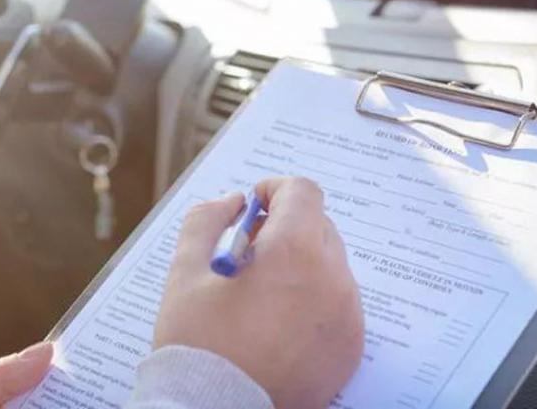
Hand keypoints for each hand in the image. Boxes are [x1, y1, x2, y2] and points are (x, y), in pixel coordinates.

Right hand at [155, 177, 363, 408]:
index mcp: (294, 250)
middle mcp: (332, 277)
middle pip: (318, 226)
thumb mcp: (186, 271)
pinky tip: (279, 323)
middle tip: (251, 252)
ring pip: (330, 265)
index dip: (275, 191)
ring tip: (263, 294)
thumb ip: (206, 221)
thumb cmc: (198, 342)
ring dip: (302, 264)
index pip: (303, 192)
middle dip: (286, 228)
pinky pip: (339, 304)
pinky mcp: (351, 346)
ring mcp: (347, 314)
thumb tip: (233, 202)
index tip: (254, 206)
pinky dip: (315, 300)